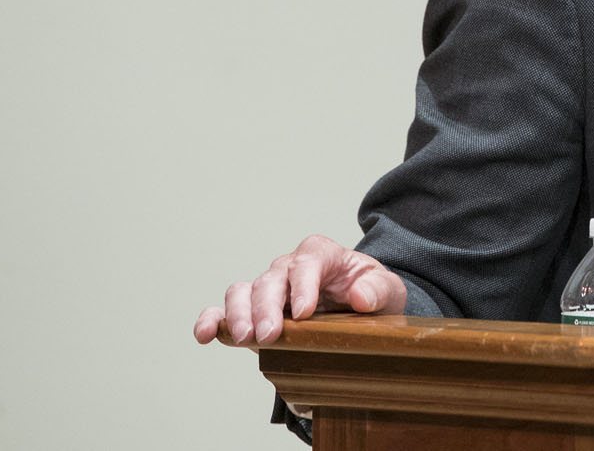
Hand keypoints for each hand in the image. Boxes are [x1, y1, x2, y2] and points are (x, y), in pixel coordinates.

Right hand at [193, 234, 406, 345]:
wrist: (361, 311)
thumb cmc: (371, 295)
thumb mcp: (389, 291)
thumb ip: (378, 290)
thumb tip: (361, 297)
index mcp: (322, 255)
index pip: (308, 261)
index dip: (303, 285)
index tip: (304, 313)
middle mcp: (289, 268)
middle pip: (271, 279)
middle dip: (268, 307)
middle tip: (270, 335)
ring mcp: (268, 289)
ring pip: (243, 291)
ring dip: (239, 314)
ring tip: (244, 337)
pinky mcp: (252, 312)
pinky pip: (224, 310)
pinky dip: (212, 319)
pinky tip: (205, 334)